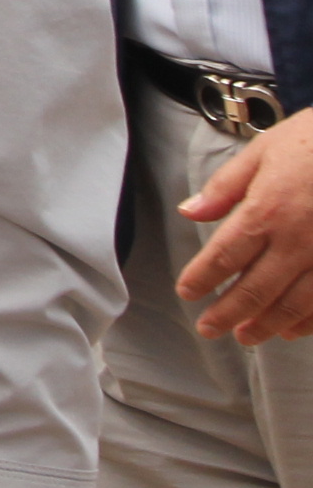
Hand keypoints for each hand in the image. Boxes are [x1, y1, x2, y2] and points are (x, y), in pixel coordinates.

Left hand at [176, 115, 312, 342]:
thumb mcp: (262, 151)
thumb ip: (225, 187)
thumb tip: (190, 211)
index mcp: (267, 211)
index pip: (224, 256)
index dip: (202, 278)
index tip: (187, 293)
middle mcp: (297, 241)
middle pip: (255, 289)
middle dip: (228, 313)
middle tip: (209, 329)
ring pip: (294, 304)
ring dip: (267, 325)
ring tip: (247, 337)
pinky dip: (309, 321)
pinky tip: (294, 330)